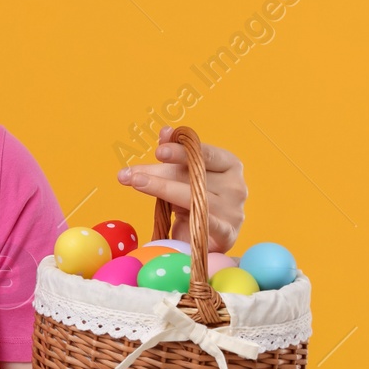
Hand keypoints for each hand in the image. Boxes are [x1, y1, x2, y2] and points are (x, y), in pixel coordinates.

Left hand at [116, 126, 246, 253]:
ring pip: (195, 197)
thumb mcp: (179, 175)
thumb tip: (165, 132)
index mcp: (229, 165)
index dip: (182, 151)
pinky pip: (206, 223)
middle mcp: (236, 186)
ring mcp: (234, 211)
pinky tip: (172, 216)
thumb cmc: (192, 199)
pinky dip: (189, 219)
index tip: (159, 151)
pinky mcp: (227, 234)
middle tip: (132, 173)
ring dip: (162, 189)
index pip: (205, 153)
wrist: (204, 236)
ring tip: (136, 183)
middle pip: (196, 175)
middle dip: (160, 173)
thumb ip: (171, 156)